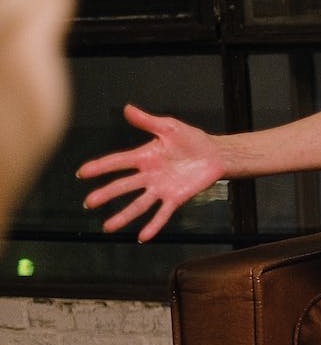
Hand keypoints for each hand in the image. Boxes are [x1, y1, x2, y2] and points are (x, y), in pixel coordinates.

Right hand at [77, 104, 224, 241]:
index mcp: (144, 156)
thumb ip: (148, 121)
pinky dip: (153, 226)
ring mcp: (161, 188)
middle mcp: (149, 175)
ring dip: (124, 216)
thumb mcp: (169, 127)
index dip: (100, 167)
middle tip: (89, 203)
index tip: (82, 173)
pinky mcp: (176, 198)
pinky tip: (142, 236)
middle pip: (123, 186)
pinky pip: (163, 214)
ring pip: (139, 204)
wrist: (215, 154)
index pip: (117, 162)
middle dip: (106, 194)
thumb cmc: (192, 139)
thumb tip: (127, 108)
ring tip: (108, 227)